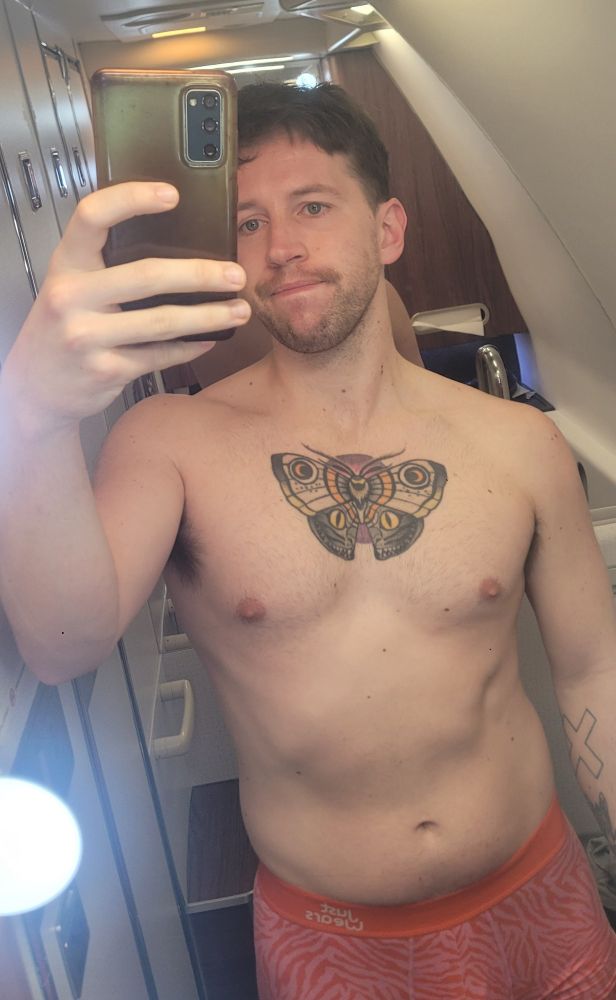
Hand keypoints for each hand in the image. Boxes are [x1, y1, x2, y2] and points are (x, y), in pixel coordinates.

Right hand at [0, 182, 250, 433]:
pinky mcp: (105, 370)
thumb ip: (105, 265)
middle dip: (201, 275)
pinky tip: (210, 339)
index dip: (132, 199)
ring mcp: (87, 336)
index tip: (172, 195)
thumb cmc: (63, 326)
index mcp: (65, 264)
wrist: (34, 387)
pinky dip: (191, 346)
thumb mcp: (71, 286)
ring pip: (163, 321)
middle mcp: (71, 297)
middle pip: (147, 275)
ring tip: (239, 310)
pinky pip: (160, 355)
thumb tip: (175, 244)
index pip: (92, 216)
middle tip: (236, 275)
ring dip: (210, 316)